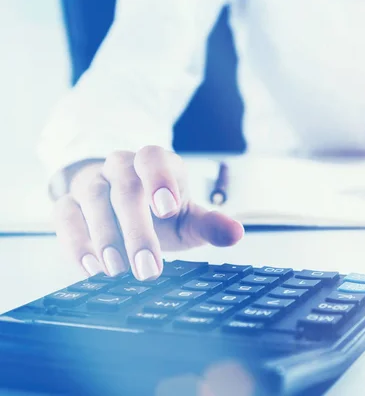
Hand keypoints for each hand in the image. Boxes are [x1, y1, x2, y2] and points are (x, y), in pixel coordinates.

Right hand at [54, 146, 243, 280]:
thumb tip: (236, 233)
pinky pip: (63, 216)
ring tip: (118, 271)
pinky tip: (91, 268)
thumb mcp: (187, 217)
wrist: (121, 204)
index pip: (153, 158)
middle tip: (148, 269)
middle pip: (124, 187)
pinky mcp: (68, 203)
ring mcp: (92, 183)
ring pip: (92, 199)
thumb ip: (209, 224)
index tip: (169, 209)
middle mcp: (120, 166)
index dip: (160, 180)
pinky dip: (75, 242)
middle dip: (137, 230)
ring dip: (105, 238)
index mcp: (154, 163)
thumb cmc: (160, 210)